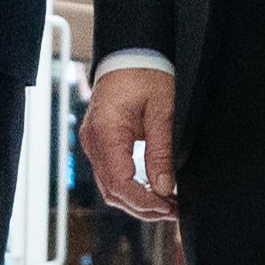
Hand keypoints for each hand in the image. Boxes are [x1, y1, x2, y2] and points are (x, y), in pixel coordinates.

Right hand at [81, 68, 184, 225]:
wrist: (129, 53)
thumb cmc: (144, 73)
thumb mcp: (161, 111)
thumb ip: (161, 151)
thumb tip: (163, 186)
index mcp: (106, 132)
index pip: (120, 183)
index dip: (144, 202)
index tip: (167, 206)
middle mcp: (93, 141)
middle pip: (112, 191)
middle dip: (142, 208)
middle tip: (171, 211)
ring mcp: (93, 143)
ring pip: (110, 187)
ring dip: (136, 201)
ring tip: (165, 204)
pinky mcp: (99, 142)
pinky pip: (111, 174)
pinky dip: (130, 188)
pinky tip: (151, 191)